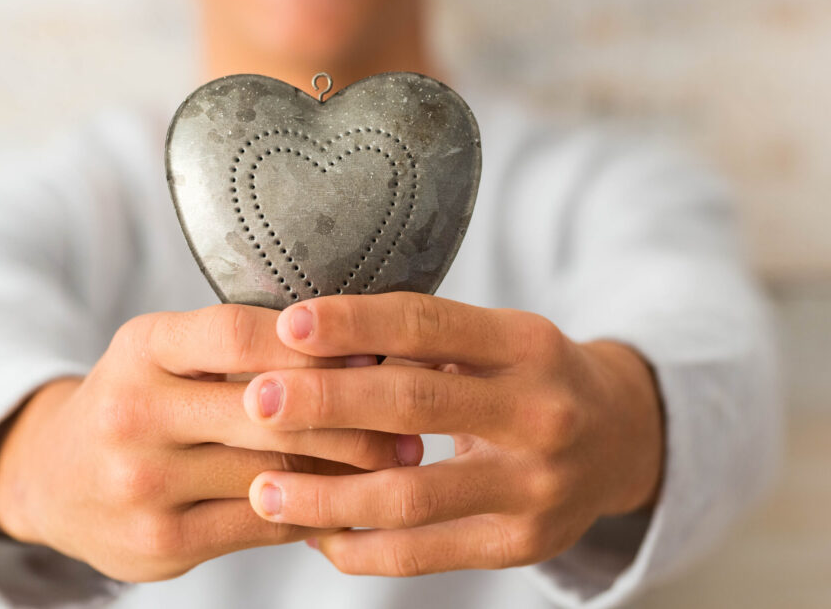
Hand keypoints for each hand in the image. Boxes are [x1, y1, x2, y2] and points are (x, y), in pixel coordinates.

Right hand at [0, 304, 419, 581]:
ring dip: (348, 470)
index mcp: (141, 349)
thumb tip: (354, 345)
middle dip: (352, 416)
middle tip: (412, 419)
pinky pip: (263, 524)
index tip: (373, 347)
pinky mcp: (163, 543)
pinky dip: (315, 510)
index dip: (313, 342)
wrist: (55, 479)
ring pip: (275, 474)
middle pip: (267, 411)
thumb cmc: (137, 399)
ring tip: (398, 460)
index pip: (237, 333)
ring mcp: (145, 485)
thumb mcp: (164, 352)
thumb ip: (237, 345)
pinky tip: (352, 501)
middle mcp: (134, 413)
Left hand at [241, 292, 663, 575]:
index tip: (289, 325)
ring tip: (264, 489)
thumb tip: (314, 342)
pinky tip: (313, 533)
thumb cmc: (531, 375)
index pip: (429, 325)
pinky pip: (425, 554)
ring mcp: (535, 487)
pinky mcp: (520, 544)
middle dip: (327, 404)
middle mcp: (539, 413)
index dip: (356, 323)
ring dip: (328, 495)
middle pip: (414, 405)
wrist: (620, 439)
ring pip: (412, 495)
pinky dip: (361, 548)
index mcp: (527, 344)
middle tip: (256, 402)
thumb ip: (424, 341)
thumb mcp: (498, 338)